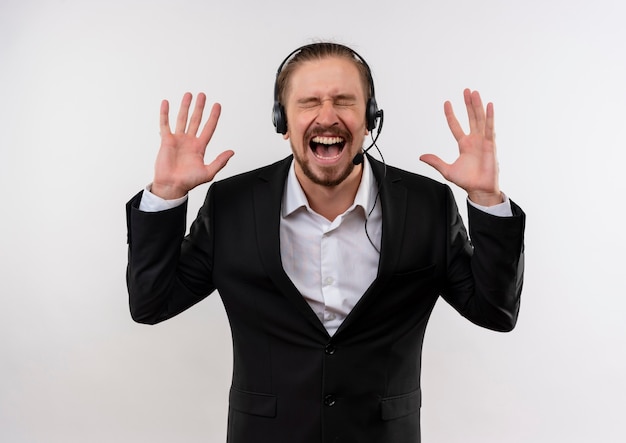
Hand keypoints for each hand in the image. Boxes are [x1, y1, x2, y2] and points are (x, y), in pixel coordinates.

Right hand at [152, 92, 233, 199]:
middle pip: (196, 119)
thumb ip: (220, 161)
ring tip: (188, 95)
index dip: (213, 117)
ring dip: (185, 107)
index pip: (209, 127)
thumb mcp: (208, 172)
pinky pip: (165, 124)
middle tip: (202, 95)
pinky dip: (165, 114)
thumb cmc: (188, 182)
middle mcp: (189, 141)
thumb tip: (231, 152)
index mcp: (200, 147)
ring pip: (182, 119)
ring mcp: (178, 139)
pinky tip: (166, 104)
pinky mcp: (166, 141)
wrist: (172, 186)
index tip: (217, 105)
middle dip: (200, 107)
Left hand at [420, 89, 501, 205]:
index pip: (455, 126)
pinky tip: (489, 106)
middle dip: (468, 104)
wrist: (479, 189)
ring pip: (480, 119)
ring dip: (477, 106)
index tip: (446, 103)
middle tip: (466, 90)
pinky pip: (490, 128)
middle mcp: (474, 140)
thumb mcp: (447, 170)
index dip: (451, 115)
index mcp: (464, 145)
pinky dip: (490, 117)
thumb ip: (435, 162)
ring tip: (474, 93)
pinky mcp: (491, 145)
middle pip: (471, 118)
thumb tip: (421, 156)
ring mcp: (483, 141)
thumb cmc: (467, 181)